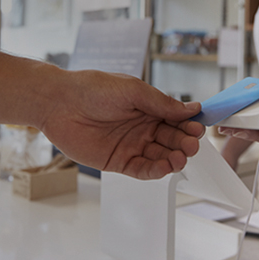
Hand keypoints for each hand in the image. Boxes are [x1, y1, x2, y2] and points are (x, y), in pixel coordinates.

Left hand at [39, 69, 203, 179]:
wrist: (59, 103)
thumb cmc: (93, 89)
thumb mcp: (133, 90)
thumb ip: (162, 103)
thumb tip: (192, 109)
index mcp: (147, 108)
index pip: (176, 119)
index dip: (189, 124)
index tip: (199, 127)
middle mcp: (142, 127)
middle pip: (171, 139)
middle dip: (184, 143)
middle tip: (191, 144)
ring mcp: (131, 145)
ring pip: (160, 156)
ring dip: (174, 158)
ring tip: (180, 157)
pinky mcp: (118, 161)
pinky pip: (142, 170)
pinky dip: (157, 170)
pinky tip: (166, 167)